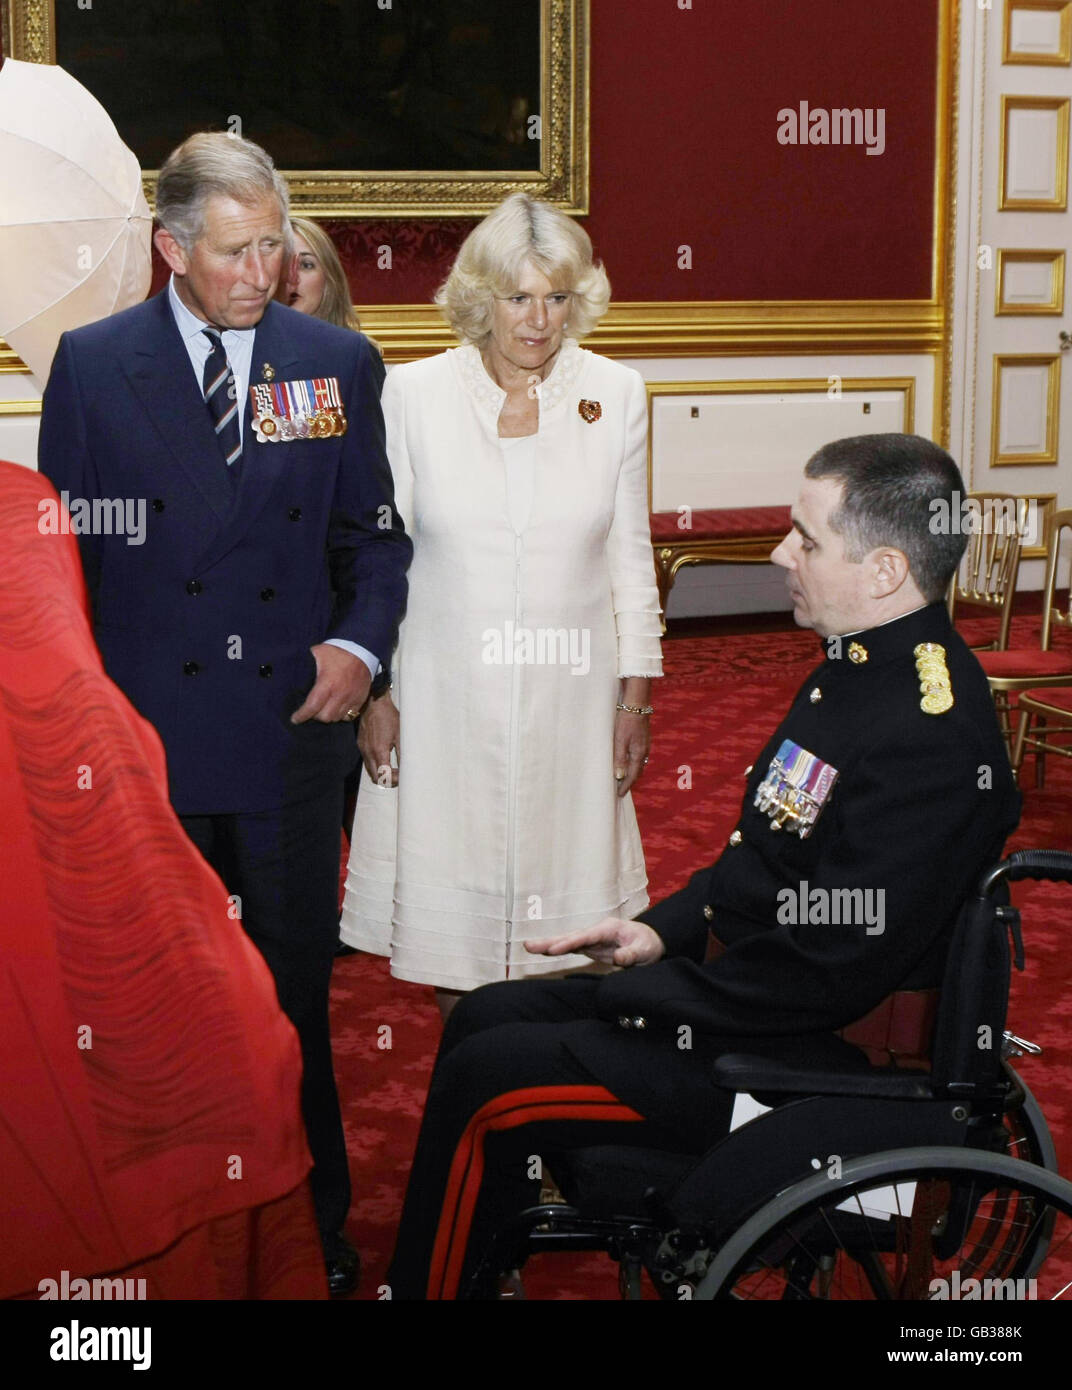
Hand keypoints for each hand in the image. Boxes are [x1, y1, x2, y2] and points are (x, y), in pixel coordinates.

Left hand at [291, 644, 370, 724]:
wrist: (361, 650)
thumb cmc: (337, 651)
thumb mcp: (317, 653)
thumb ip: (305, 663)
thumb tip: (289, 669)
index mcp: (327, 683)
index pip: (312, 707)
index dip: (302, 715)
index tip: (295, 719)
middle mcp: (340, 694)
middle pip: (325, 717)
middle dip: (315, 716)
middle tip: (311, 710)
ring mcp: (351, 698)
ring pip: (336, 718)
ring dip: (328, 715)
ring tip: (323, 709)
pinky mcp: (360, 700)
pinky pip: (349, 716)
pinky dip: (341, 715)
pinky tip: (335, 708)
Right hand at [357, 692, 399, 785]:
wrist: (373, 703)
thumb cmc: (389, 716)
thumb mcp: (400, 735)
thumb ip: (402, 753)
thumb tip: (407, 767)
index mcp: (379, 751)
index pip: (384, 776)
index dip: (394, 780)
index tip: (403, 775)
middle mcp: (368, 752)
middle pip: (375, 778)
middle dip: (387, 780)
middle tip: (399, 776)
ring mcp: (363, 749)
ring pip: (370, 771)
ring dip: (381, 774)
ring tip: (394, 769)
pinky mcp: (361, 745)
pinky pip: (367, 762)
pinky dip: (376, 766)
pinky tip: (386, 759)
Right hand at [524, 916, 665, 967]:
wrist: (652, 942)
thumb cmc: (648, 944)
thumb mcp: (645, 950)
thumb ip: (631, 954)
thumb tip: (618, 959)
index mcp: (609, 928)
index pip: (586, 936)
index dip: (570, 942)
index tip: (554, 950)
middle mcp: (597, 931)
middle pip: (571, 936)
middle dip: (551, 941)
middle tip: (528, 945)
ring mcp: (592, 939)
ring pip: (568, 941)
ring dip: (549, 945)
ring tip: (528, 947)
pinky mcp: (591, 947)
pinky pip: (571, 948)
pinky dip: (557, 949)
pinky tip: (543, 951)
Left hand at [613, 710, 649, 796]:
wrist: (637, 705)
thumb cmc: (626, 722)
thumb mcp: (620, 740)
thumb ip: (620, 758)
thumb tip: (619, 776)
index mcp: (639, 754)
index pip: (633, 775)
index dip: (626, 786)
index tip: (619, 794)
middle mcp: (644, 752)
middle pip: (637, 772)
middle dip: (630, 782)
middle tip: (620, 789)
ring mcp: (645, 745)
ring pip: (639, 764)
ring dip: (631, 773)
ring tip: (622, 779)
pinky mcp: (643, 740)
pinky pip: (639, 757)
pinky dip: (633, 764)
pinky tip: (627, 762)